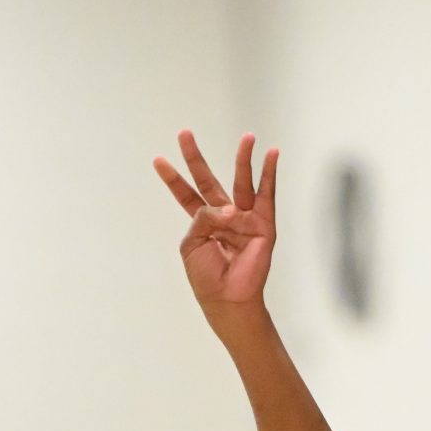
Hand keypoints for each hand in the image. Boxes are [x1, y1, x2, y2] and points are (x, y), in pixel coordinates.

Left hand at [153, 130, 278, 324]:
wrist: (228, 298)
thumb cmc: (206, 277)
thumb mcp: (191, 245)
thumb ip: (201, 218)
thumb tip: (224, 208)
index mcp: (202, 223)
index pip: (186, 195)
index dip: (172, 178)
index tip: (158, 160)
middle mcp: (224, 216)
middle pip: (208, 180)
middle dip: (195, 157)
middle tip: (183, 132)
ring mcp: (244, 218)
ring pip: (241, 181)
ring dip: (243, 158)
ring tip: (248, 137)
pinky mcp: (263, 224)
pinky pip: (267, 194)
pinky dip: (270, 173)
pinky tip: (272, 153)